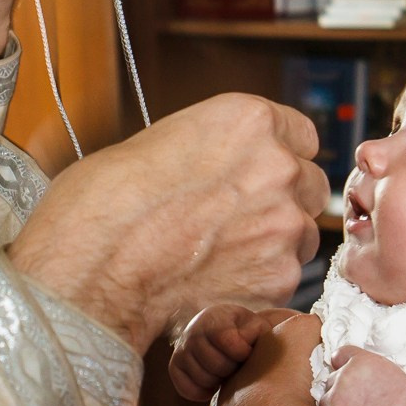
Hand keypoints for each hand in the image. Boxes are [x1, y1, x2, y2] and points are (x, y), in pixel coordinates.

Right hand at [8, 93, 326, 352]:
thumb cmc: (105, 202)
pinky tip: (217, 284)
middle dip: (282, 202)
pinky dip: (258, 285)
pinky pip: (284, 280)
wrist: (95, 264)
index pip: (302, 134)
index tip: (260, 174)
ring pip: (303, 236)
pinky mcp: (279, 278)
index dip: (279, 156)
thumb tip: (216, 171)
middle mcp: (279, 166)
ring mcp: (284, 224)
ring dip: (274, 245)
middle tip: (239, 221)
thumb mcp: (159, 143)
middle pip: (310, 184)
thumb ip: (210, 151)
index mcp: (250, 120)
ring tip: (222, 258)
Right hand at [171, 303, 271, 402]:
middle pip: (217, 366)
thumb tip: (246, 345)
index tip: (248, 352)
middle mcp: (192, 332)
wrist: (223, 332)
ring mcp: (181, 350)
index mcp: (213, 317)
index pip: (229, 343)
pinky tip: (215, 382)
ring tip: (227, 371)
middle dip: (233, 369)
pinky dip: (204, 392)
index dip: (243, 353)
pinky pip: (189, 390)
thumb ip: (258, 333)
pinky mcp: (174, 368)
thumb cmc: (246, 332)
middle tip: (237, 364)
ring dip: (220, 381)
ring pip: (204, 380)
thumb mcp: (257, 326)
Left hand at [316, 347, 405, 405]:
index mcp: (359, 361)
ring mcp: (335, 399)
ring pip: (325, 402)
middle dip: (342, 393)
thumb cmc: (405, 404)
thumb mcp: (389, 371)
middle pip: (331, 382)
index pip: (339, 356)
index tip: (352, 381)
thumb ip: (365, 368)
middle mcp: (344, 376)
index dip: (344, 369)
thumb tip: (346, 370)